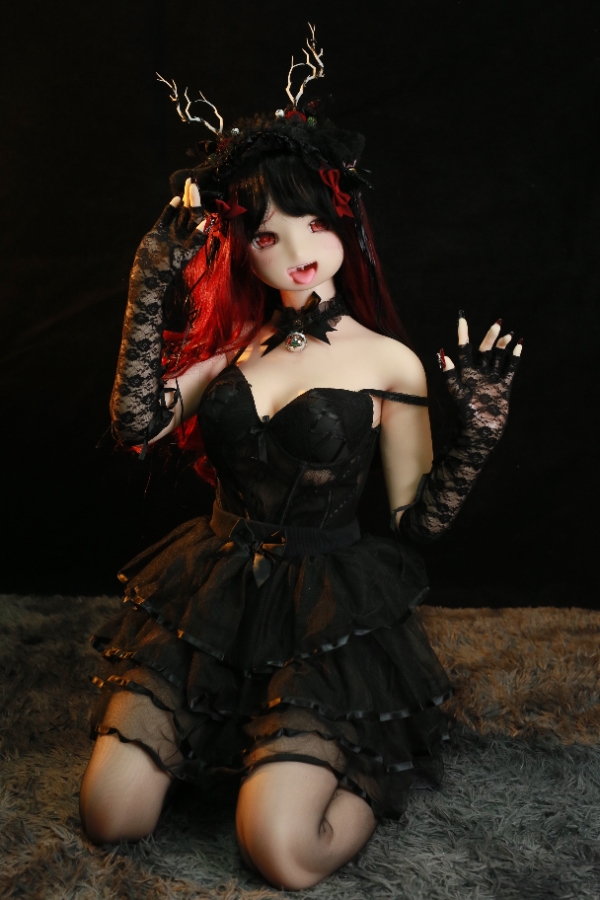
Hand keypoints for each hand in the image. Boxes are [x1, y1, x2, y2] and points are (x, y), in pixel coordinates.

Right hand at [134, 178, 206, 280]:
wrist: (149, 273)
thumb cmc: (169, 265)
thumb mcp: (185, 250)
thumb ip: (197, 236)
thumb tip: (209, 221)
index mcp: (191, 239)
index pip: (198, 217)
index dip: (198, 203)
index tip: (196, 189)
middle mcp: (183, 235)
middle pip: (190, 213)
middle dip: (192, 197)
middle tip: (192, 181)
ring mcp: (171, 233)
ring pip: (180, 213)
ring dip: (183, 199)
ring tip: (187, 184)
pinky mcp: (159, 232)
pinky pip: (167, 217)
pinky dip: (171, 208)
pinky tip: (176, 199)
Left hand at [439, 314, 521, 446]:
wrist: (481, 432)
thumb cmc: (468, 416)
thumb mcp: (458, 394)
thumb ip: (451, 376)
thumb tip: (443, 355)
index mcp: (467, 374)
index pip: (464, 350)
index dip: (463, 334)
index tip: (462, 319)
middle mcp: (480, 375)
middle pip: (484, 350)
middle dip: (490, 337)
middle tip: (497, 323)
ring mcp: (492, 380)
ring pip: (498, 358)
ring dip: (502, 345)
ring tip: (508, 333)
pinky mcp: (503, 387)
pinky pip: (510, 369)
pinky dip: (515, 358)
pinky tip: (519, 345)